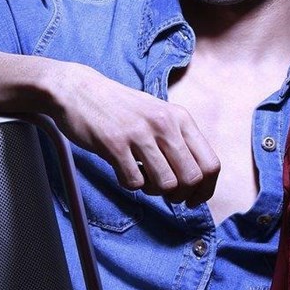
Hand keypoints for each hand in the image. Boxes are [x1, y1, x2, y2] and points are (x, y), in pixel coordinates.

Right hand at [48, 65, 219, 205]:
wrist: (79, 91)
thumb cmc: (120, 108)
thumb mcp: (158, 115)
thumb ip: (178, 141)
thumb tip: (194, 179)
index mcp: (180, 118)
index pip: (210, 164)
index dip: (205, 190)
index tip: (192, 199)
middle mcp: (164, 124)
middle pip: (191, 178)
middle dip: (180, 195)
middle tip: (166, 194)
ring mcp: (139, 134)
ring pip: (165, 184)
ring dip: (154, 191)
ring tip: (143, 179)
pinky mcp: (114, 144)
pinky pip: (134, 183)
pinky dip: (130, 184)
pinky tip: (123, 170)